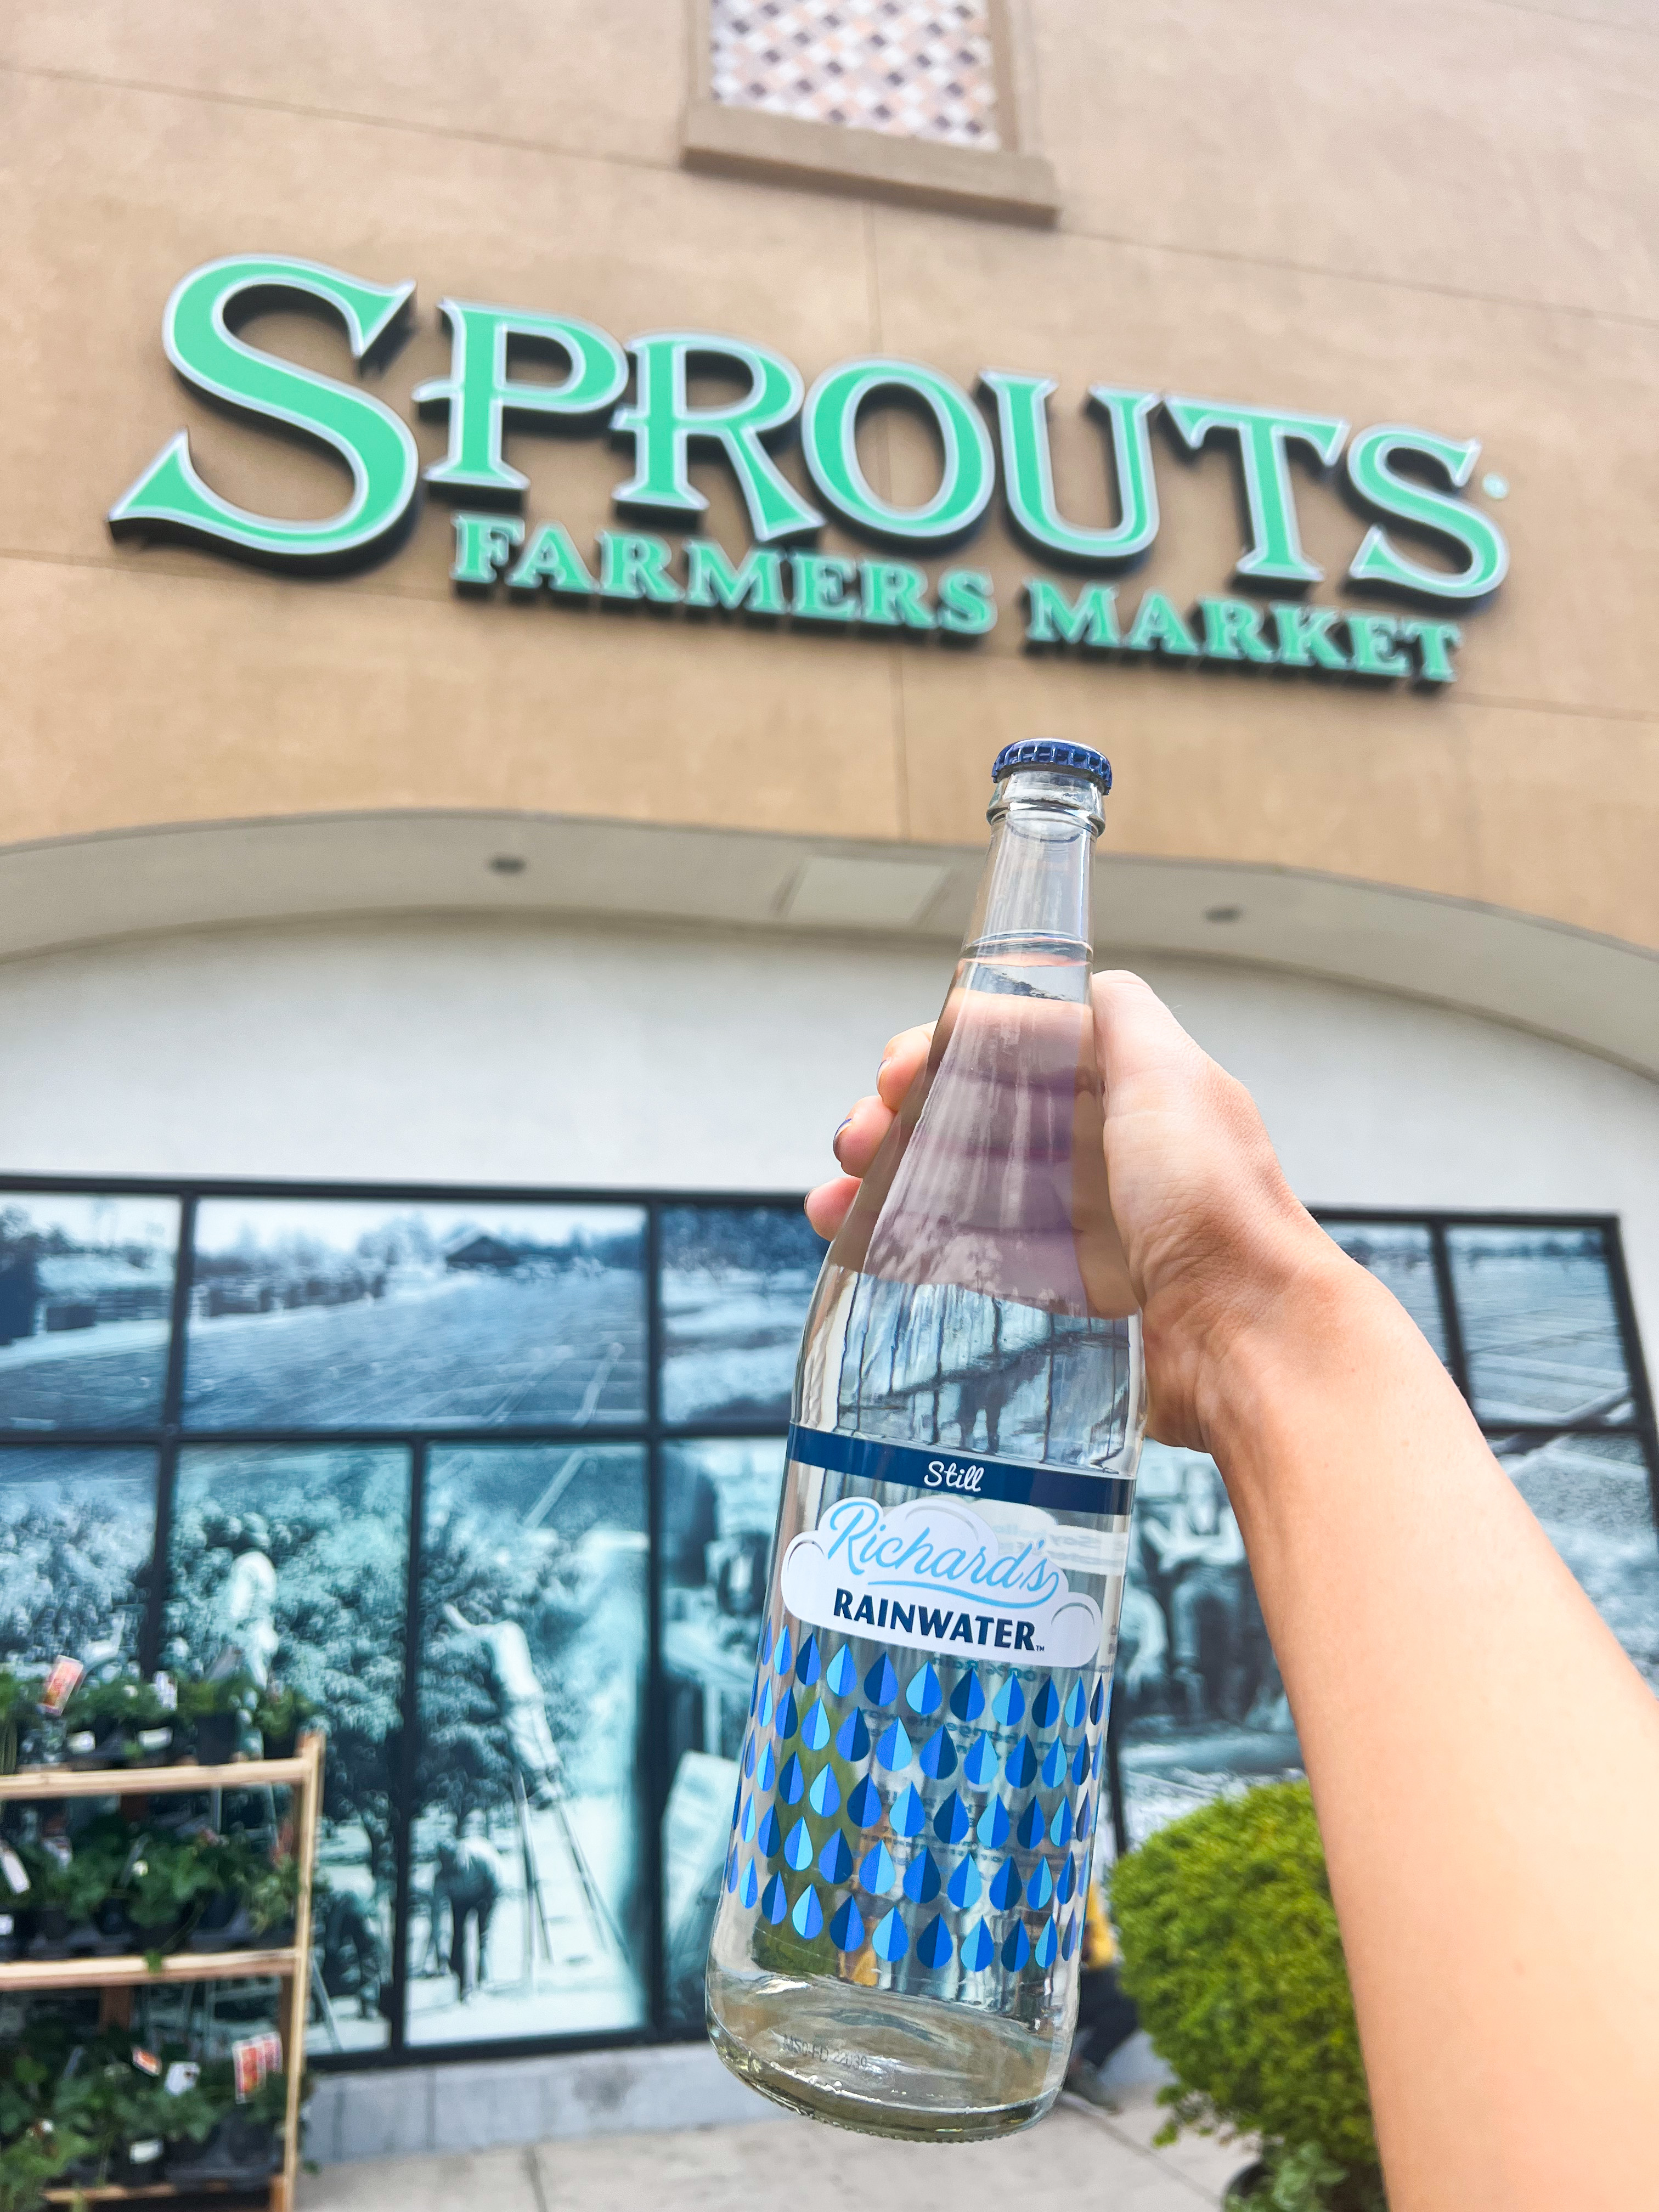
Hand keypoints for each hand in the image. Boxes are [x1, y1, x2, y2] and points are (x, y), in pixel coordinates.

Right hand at [807, 970, 1349, 1452]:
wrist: (1249, 1339)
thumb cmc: (1212, 1203)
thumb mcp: (1169, 1076)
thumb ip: (1122, 1016)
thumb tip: (1082, 977)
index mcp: (1126, 1094)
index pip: (1015, 1055)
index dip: (946, 1056)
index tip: (894, 1072)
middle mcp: (1106, 1155)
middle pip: (980, 1121)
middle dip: (903, 1121)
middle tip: (854, 1141)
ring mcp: (1085, 1228)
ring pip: (965, 1189)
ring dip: (888, 1183)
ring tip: (831, 1200)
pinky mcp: (1067, 1297)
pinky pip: (974, 1256)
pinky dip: (910, 1244)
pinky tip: (859, 1243)